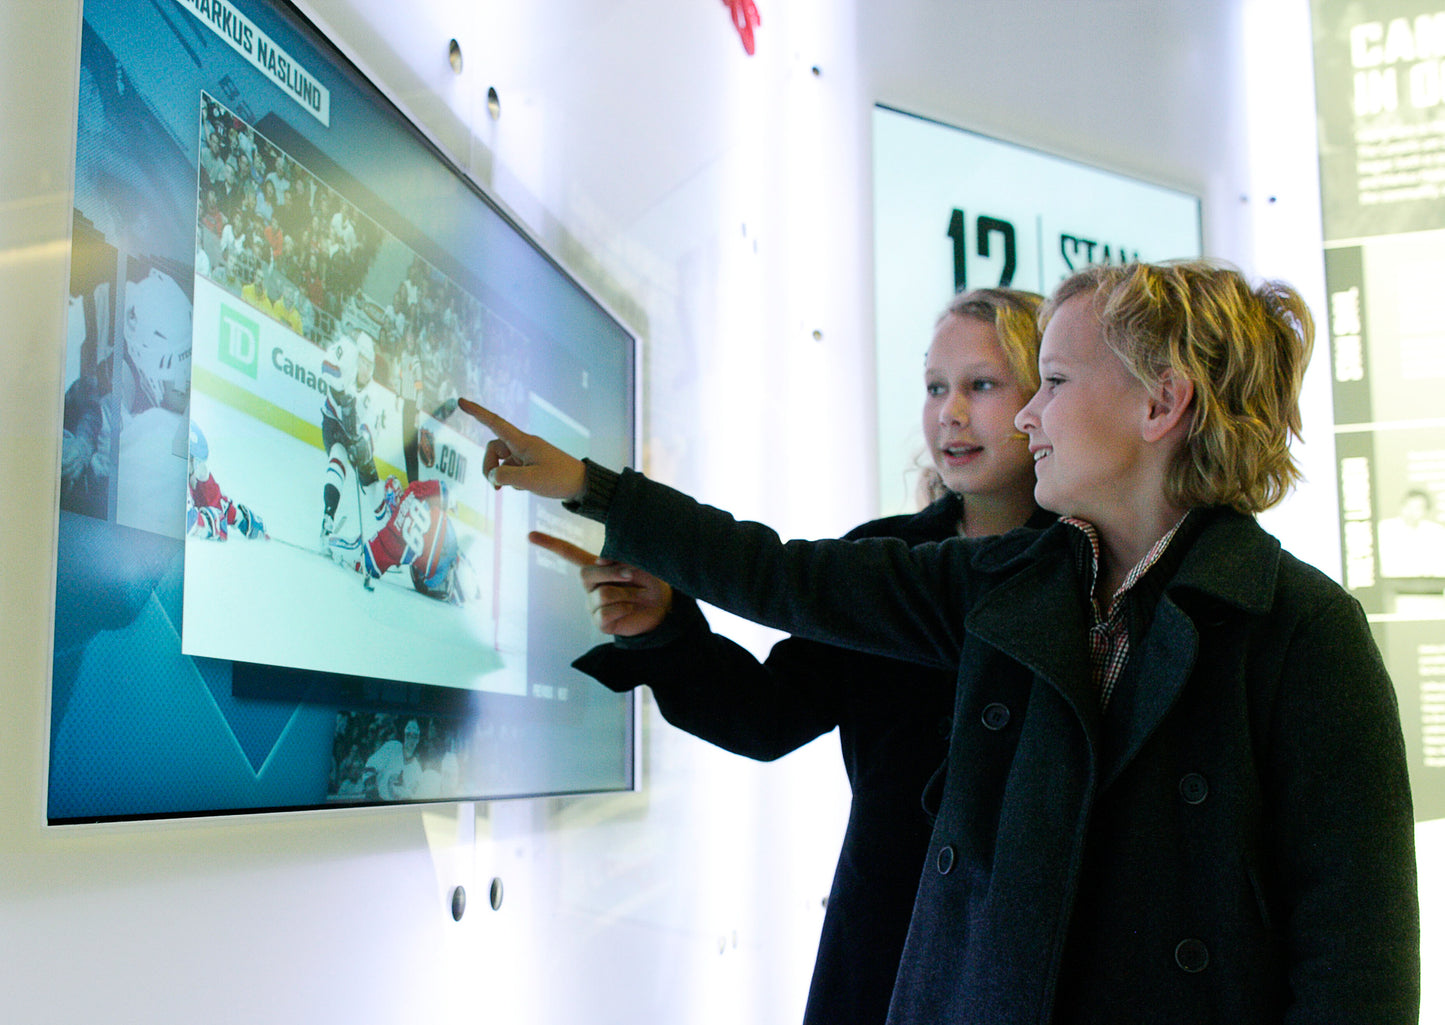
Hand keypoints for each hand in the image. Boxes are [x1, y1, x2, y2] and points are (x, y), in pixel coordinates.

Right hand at [458, 397, 587, 500]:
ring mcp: (526, 455)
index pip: (495, 423)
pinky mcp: (530, 464)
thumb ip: (505, 477)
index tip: (461, 402)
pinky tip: (523, 487)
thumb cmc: (559, 478)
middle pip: (493, 448)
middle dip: (488, 466)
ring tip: (509, 489)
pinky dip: (511, 479)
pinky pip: (511, 469)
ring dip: (499, 475)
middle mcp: (523, 445)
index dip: (477, 412)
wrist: (582, 485)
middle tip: (495, 486)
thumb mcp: (529, 480)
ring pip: (501, 460)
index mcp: (523, 442)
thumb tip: (493, 476)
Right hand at [529, 531, 673, 637]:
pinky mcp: (600, 622)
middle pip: (587, 574)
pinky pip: (607, 613)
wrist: (663, 605)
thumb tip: (601, 561)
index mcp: (595, 566)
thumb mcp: (637, 563)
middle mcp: (590, 585)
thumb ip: (619, 558)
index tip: (529, 535)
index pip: (568, 553)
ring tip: (637, 595)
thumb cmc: (649, 580)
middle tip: (631, 575)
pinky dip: (625, 608)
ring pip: (603, 594)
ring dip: (627, 593)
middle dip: (612, 573)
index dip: (550, 544)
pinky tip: (631, 608)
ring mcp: (593, 604)